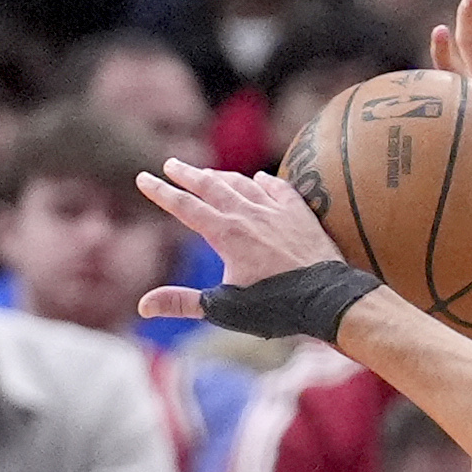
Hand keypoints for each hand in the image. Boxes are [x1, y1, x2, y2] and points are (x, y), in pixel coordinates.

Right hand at [136, 159, 343, 312]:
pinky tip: (260, 178)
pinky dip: (267, 182)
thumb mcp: (224, 308)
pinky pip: (280, 190)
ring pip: (243, 185)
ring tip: (209, 173)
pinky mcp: (301, 216)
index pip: (184, 206)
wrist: (329, 299)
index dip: (161, 191)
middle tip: (172, 163)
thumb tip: (142, 307)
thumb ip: (183, 303)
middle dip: (188, 174)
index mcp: (225, 234)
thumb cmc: (277, 307)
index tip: (143, 178)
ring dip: (223, 176)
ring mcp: (276, 213)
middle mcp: (248, 216)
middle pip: (211, 187)